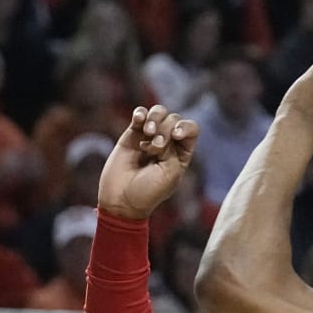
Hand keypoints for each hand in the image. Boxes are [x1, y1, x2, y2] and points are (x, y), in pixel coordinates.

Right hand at [98, 105, 197, 220]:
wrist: (121, 200)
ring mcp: (148, 137)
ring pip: (158, 112)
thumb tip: (155, 131)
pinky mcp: (131, 135)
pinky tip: (137, 120)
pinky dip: (140, 113)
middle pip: (173, 119)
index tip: (175, 136)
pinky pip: (139, 114)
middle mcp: (167, 143)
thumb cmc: (149, 191)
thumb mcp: (171, 172)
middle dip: (165, 130)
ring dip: (154, 119)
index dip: (185, 127)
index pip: (191, 129)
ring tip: (146, 133)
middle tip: (154, 149)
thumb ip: (171, 147)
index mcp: (181, 153)